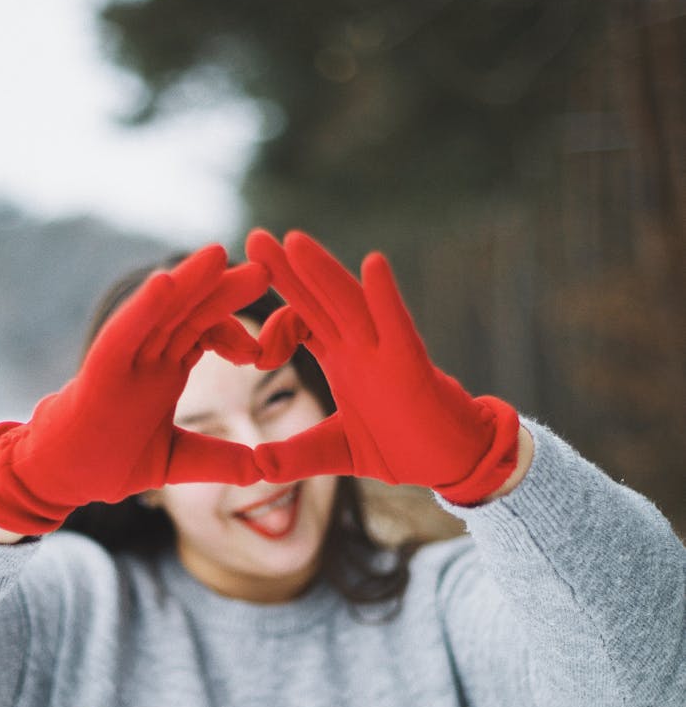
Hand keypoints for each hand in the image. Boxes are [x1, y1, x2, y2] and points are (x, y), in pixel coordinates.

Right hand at [0, 245, 267, 533]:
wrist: (61, 479)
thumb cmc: (109, 462)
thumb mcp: (176, 461)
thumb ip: (217, 460)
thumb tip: (262, 470)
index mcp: (164, 370)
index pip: (206, 333)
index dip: (237, 331)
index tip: (268, 347)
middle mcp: (146, 356)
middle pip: (190, 312)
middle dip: (224, 289)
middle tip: (265, 269)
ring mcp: (124, 359)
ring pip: (160, 311)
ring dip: (189, 281)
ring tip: (220, 254)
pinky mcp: (101, 371)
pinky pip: (124, 332)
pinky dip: (143, 307)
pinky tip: (165, 283)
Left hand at [246, 230, 519, 504]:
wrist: (451, 461)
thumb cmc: (400, 448)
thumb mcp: (335, 453)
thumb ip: (296, 457)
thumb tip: (256, 468)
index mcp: (343, 360)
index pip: (303, 322)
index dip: (276, 325)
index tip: (253, 356)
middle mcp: (360, 348)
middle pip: (318, 300)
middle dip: (286, 270)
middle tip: (254, 238)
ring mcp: (385, 353)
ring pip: (349, 304)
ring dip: (323, 271)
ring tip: (295, 241)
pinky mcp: (411, 367)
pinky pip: (398, 326)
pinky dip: (386, 296)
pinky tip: (374, 264)